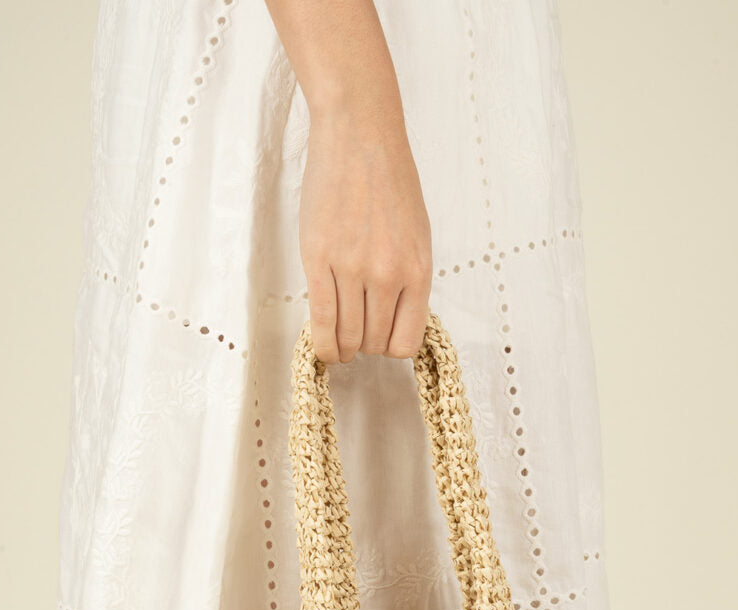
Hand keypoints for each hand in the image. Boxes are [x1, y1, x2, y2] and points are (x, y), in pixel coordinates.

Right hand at [299, 105, 431, 364]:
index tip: (381, 339)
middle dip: (365, 345)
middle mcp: (388, 274)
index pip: (406, 342)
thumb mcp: (417, 234)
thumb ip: (409, 278)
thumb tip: (395, 319)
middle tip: (356, 333)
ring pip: (348, 337)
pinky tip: (325, 348)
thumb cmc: (389, 180)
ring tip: (339, 342)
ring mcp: (352, 268)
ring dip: (343, 346)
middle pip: (374, 343)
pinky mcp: (319, 259)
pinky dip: (323, 344)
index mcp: (418, 270)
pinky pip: (322, 320)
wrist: (359, 134)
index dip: (391, 348)